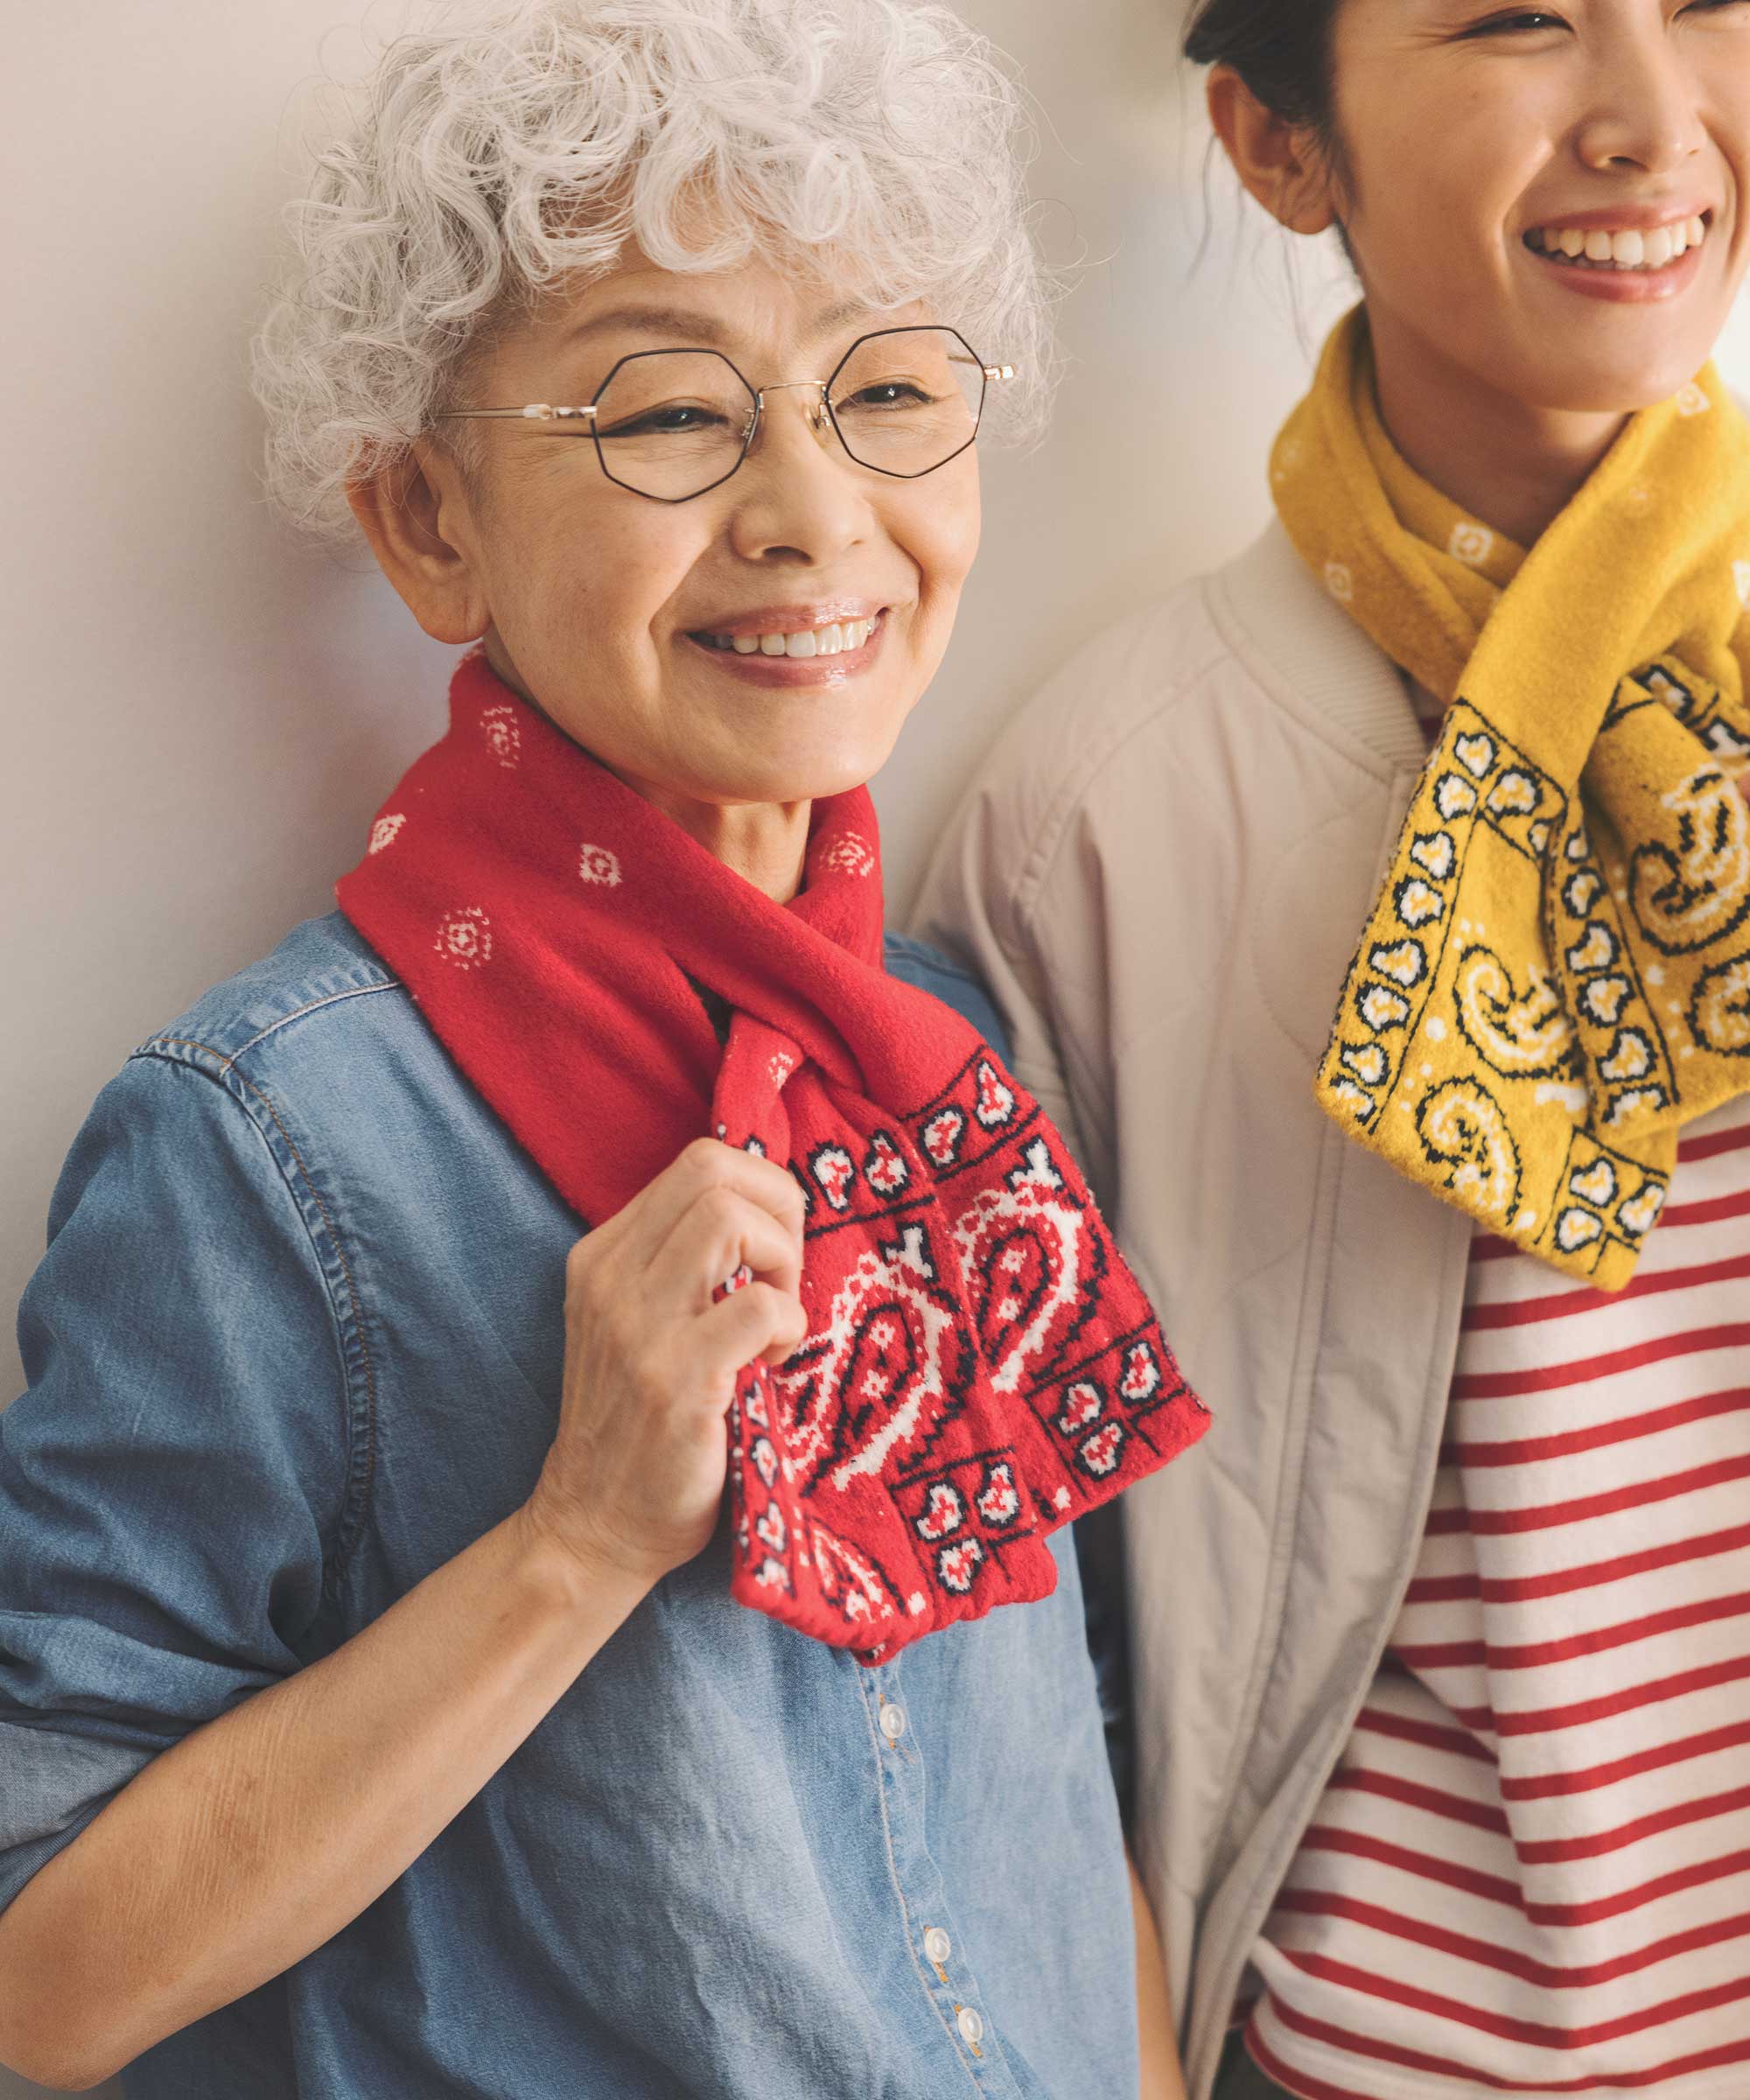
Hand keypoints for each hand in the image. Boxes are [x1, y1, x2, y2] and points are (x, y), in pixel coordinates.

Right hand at [523, 1138, 806, 1592]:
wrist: (595, 1526)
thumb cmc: (641, 1423)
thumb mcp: (641, 1322)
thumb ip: (683, 1264)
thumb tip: (770, 1209)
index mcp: (604, 1254)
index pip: (699, 1161)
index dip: (762, 1191)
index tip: (774, 1255)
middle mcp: (611, 1278)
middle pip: (715, 1170)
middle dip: (780, 1212)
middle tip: (783, 1281)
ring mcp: (637, 1327)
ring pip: (730, 1219)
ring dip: (782, 1263)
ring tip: (776, 1322)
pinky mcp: (673, 1381)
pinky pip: (757, 1308)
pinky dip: (787, 1327)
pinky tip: (772, 1366)